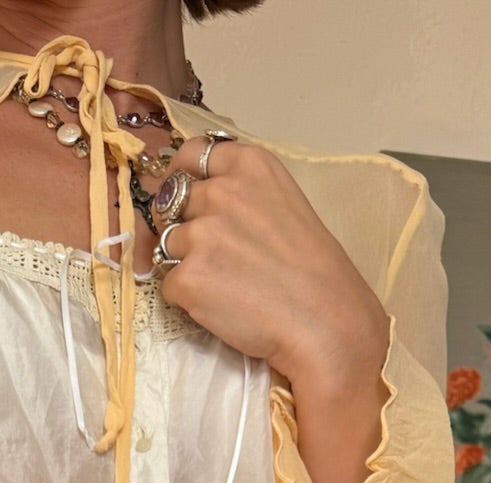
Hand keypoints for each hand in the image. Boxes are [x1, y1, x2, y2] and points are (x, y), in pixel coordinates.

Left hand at [143, 134, 388, 394]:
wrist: (323, 319)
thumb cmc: (313, 268)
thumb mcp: (283, 203)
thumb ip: (243, 193)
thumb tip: (202, 199)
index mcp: (248, 165)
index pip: (192, 153)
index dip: (182, 176)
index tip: (184, 195)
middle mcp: (219, 191)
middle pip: (173, 201)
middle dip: (183, 224)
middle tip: (212, 253)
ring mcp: (199, 234)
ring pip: (168, 244)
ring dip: (186, 263)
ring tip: (226, 284)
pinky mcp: (187, 277)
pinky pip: (169, 286)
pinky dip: (187, 299)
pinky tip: (222, 306)